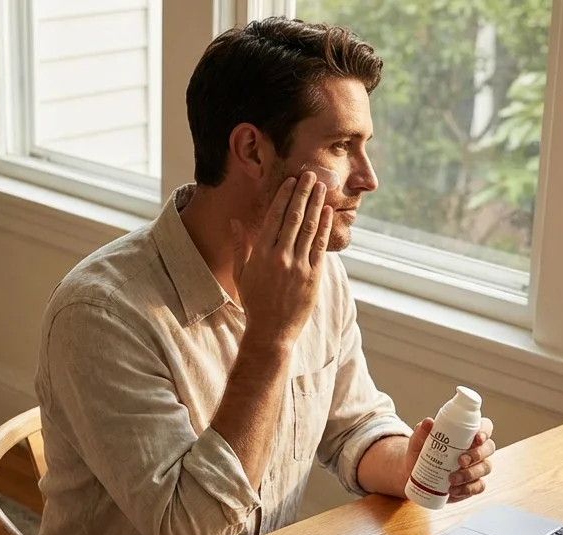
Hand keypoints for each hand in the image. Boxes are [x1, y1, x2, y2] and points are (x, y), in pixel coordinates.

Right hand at [231, 172, 332, 349]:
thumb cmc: (255, 302)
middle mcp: (280, 257)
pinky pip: (320, 246)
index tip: (291, 181)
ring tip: (322, 187)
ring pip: (308, 228)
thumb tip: (235, 222)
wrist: (272, 331)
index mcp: (261, 254)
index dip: (284, 197)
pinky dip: (324, 227)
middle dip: (303, 193)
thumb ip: (240, 246)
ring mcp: (298, 266)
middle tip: (310, 175)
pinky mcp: (313, 276)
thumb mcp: (241, 274)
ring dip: (316, 204)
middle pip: (293, 217)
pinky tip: (328, 212)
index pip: (274, 218)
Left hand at [405, 417, 495, 502]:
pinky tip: (453, 490)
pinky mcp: (473, 484)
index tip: (477, 438)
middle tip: (460, 461)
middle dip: (477, 454)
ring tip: (451, 479)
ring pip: (485, 468)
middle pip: (489, 448)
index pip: (485, 427)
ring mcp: (476, 468)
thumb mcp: (418, 443)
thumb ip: (422, 432)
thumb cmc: (420, 454)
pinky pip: (479, 486)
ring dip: (470, 473)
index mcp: (466, 434)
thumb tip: (428, 421)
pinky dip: (467, 489)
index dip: (485, 431)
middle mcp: (475, 450)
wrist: (414, 477)